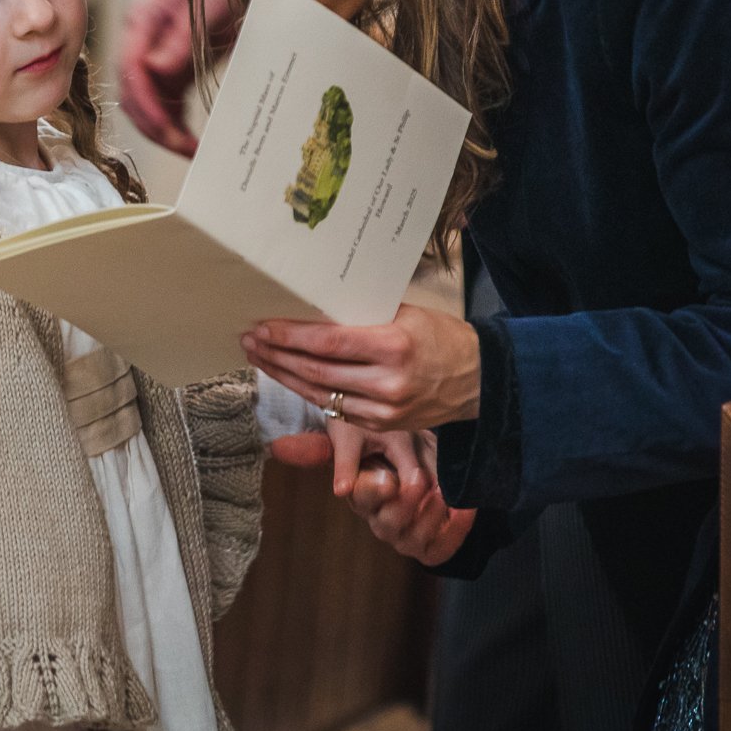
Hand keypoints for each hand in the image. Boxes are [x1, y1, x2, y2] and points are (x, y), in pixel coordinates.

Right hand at [116, 0, 238, 156]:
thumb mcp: (213, 0)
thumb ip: (184, 33)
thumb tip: (156, 67)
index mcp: (145, 16)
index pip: (131, 67)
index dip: (146, 103)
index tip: (170, 130)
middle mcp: (143, 37)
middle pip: (131, 91)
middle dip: (154, 125)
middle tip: (185, 148)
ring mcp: (154, 54)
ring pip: (143, 103)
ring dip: (162, 131)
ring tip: (191, 150)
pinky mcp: (170, 69)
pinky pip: (163, 104)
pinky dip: (174, 125)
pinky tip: (193, 141)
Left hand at [243, 303, 482, 433]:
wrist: (480, 380)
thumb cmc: (441, 336)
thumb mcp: (407, 314)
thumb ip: (363, 314)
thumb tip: (314, 305)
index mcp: (394, 346)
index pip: (328, 343)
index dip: (290, 336)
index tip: (263, 326)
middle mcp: (387, 382)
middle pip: (316, 371)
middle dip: (277, 355)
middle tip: (250, 339)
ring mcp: (384, 409)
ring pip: (320, 393)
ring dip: (284, 375)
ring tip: (259, 357)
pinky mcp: (383, 425)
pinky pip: (334, 408)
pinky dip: (307, 392)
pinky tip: (288, 376)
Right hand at [270, 421, 476, 565]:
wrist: (437, 471)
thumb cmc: (396, 452)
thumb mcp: (367, 439)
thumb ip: (328, 445)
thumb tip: (275, 447)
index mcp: (361, 496)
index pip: (360, 496)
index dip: (372, 490)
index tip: (388, 477)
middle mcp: (380, 520)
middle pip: (386, 523)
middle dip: (404, 505)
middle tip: (421, 484)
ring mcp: (406, 536)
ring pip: (413, 539)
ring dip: (430, 517)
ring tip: (443, 493)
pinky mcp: (432, 546)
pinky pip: (442, 548)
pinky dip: (455, 531)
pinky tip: (465, 509)